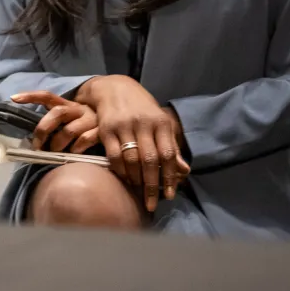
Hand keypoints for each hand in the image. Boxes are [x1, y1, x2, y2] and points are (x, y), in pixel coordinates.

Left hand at [9, 91, 98, 152]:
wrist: (119, 128)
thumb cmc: (87, 128)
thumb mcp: (71, 122)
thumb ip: (56, 126)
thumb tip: (35, 142)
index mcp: (68, 105)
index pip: (48, 96)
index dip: (31, 96)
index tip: (13, 97)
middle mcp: (78, 109)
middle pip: (56, 114)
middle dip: (43, 130)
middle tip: (37, 146)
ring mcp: (90, 119)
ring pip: (69, 130)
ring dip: (58, 144)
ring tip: (54, 153)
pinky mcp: (101, 130)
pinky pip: (84, 140)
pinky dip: (75, 149)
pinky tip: (74, 154)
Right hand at [75, 76, 189, 211]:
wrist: (115, 88)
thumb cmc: (142, 109)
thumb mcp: (160, 123)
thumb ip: (170, 146)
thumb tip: (183, 171)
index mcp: (160, 122)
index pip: (168, 154)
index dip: (170, 176)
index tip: (170, 194)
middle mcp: (142, 123)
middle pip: (150, 160)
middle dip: (152, 185)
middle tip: (151, 202)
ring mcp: (123, 126)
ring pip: (131, 159)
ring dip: (135, 179)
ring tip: (138, 190)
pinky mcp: (106, 129)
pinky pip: (114, 155)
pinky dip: (120, 170)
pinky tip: (124, 178)